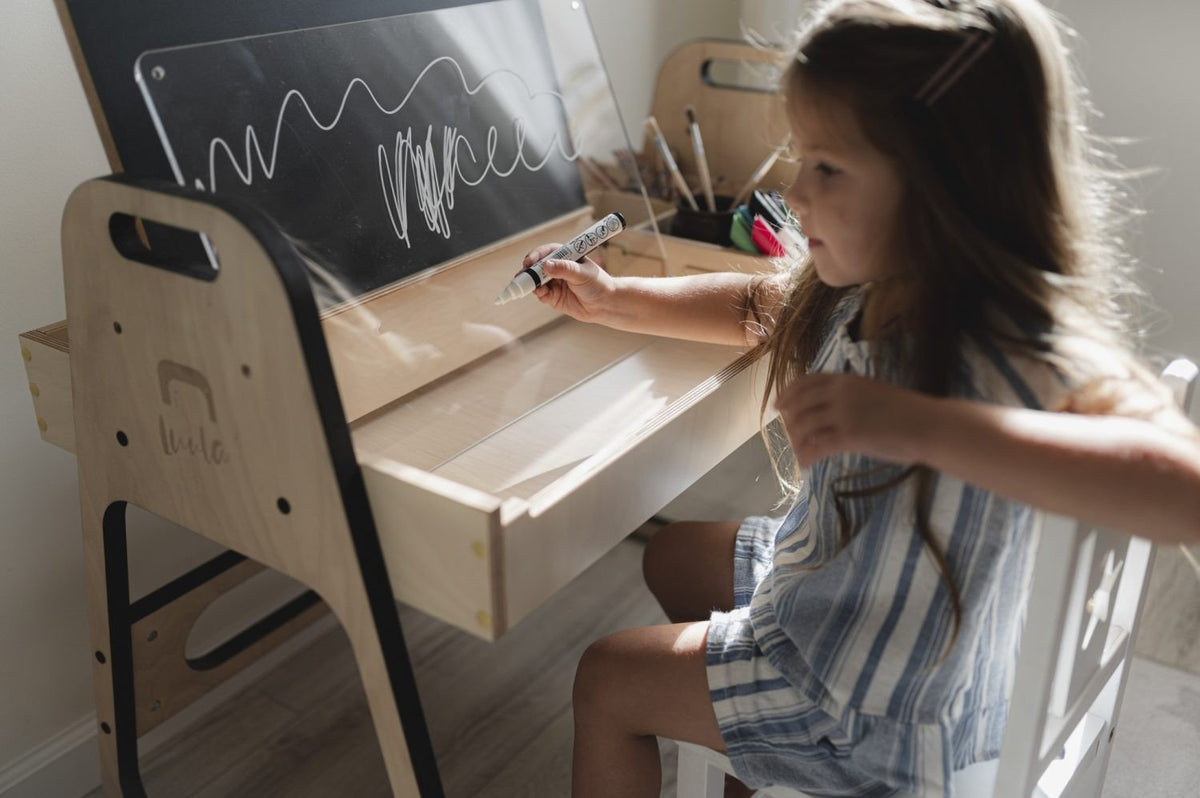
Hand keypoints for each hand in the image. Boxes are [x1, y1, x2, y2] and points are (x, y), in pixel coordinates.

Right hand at [520, 243, 615, 322]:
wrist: (604, 304)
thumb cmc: (598, 283)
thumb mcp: (582, 273)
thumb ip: (565, 269)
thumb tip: (546, 266)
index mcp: (564, 256)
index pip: (546, 252)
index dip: (536, 255)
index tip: (529, 261)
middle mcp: (557, 268)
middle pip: (536, 266)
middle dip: (528, 271)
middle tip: (522, 276)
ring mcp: (553, 282)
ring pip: (536, 281)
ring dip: (531, 284)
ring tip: (532, 287)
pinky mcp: (553, 296)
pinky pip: (541, 294)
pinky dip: (539, 294)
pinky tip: (542, 295)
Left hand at [774, 373, 935, 466]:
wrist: (930, 424)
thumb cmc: (907, 413)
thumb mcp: (872, 393)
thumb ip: (849, 397)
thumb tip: (827, 412)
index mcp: (846, 380)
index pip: (805, 382)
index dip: (787, 394)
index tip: (777, 406)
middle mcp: (841, 393)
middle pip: (799, 406)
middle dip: (789, 423)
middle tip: (789, 437)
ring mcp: (845, 413)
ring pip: (804, 427)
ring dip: (797, 443)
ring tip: (799, 456)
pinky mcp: (851, 435)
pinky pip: (818, 446)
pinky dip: (807, 456)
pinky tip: (807, 465)